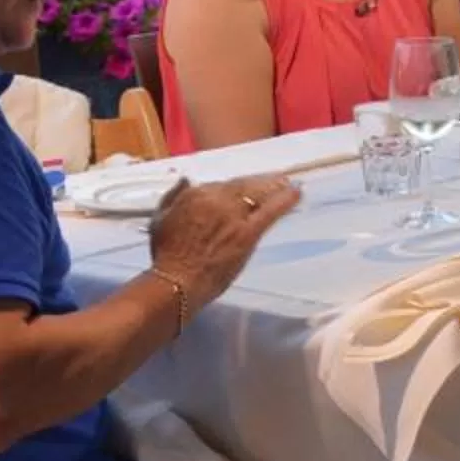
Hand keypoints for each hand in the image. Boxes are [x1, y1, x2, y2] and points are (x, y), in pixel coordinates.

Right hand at [150, 176, 301, 303]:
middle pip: (244, 185)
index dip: (235, 188)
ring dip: (275, 186)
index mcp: (196, 194)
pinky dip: (286, 200)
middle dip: (260, 182)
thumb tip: (187, 178)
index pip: (223, 185)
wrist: (177, 282)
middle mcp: (217, 199)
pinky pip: (271, 211)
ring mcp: (234, 215)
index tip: (244, 188)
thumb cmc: (166, 255)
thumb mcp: (161, 219)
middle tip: (274, 179)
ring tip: (288, 182)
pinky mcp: (248, 232)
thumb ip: (174, 196)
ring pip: (259, 194)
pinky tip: (299, 193)